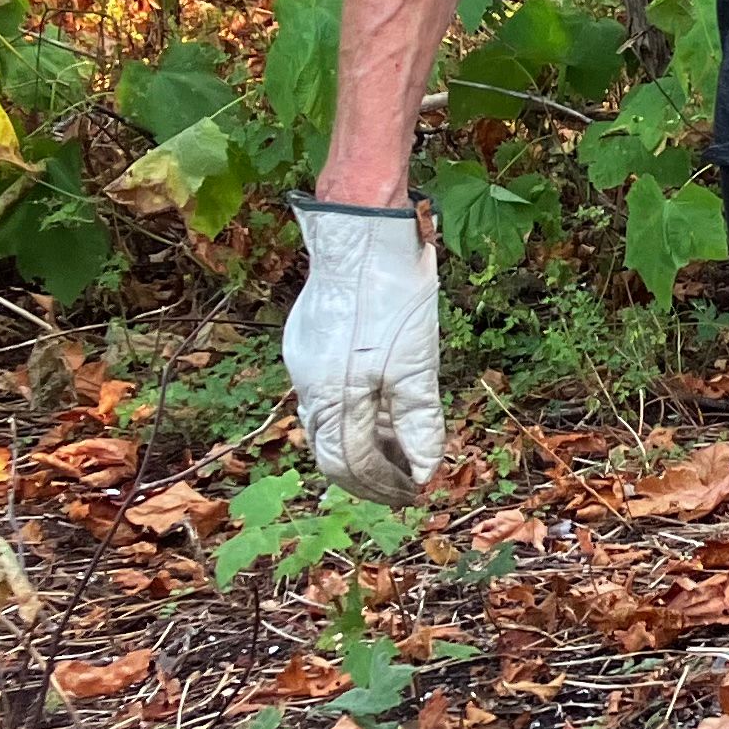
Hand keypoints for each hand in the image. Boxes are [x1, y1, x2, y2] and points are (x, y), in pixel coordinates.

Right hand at [283, 194, 445, 501]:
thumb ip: (416, 421)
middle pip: (334, 452)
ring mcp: (305, 365)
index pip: (350, 464)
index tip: (416, 493)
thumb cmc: (394, 296)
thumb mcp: (417, 363)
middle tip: (408, 485)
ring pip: (328, 426)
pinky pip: (326, 398)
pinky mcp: (307, 345)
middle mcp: (311, 387)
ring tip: (399, 456)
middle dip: (371, 475)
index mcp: (334, 396)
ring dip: (363, 447)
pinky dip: (354, 416)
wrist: (361, 236)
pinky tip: (380, 414)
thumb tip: (423, 471)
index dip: (383, 485)